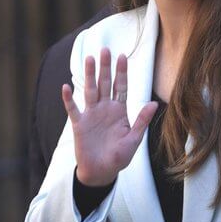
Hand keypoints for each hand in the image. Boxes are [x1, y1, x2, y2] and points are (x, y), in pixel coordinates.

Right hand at [62, 47, 157, 186]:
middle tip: (105, 49)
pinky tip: (66, 87)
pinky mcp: (79, 124)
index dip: (122, 72)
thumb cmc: (119, 157)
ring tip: (89, 59)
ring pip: (90, 91)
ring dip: (90, 75)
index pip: (121, 87)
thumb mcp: (134, 139)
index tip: (123, 56)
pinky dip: (69, 99)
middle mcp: (105, 109)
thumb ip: (142, 121)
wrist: (102, 172)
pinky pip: (73, 109)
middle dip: (106, 67)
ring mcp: (91, 115)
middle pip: (105, 84)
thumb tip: (154, 103)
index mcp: (119, 111)